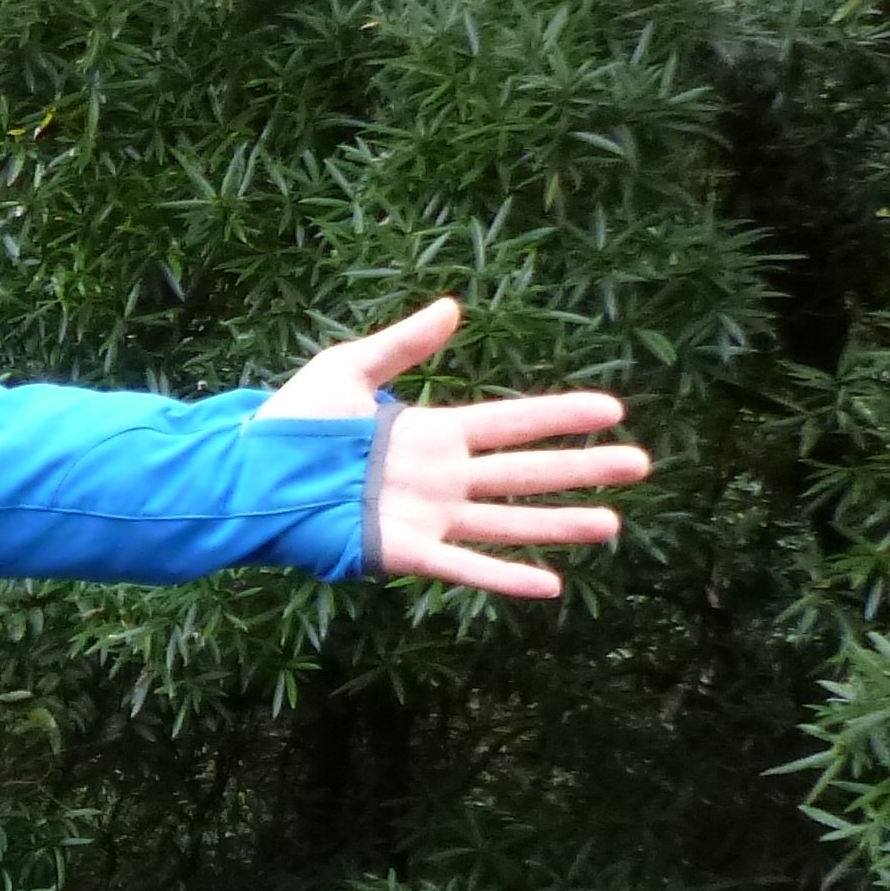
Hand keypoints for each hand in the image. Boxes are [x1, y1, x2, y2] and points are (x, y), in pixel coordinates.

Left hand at [262, 296, 647, 600]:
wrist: (248, 475)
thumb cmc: (292, 423)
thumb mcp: (347, 369)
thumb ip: (403, 343)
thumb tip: (453, 305)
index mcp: (432, 432)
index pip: (511, 422)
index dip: (561, 414)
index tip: (611, 407)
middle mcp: (441, 477)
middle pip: (526, 470)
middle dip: (583, 466)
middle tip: (641, 463)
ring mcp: (428, 517)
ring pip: (509, 521)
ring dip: (560, 523)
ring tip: (614, 523)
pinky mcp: (405, 552)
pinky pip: (466, 568)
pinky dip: (505, 577)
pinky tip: (551, 584)